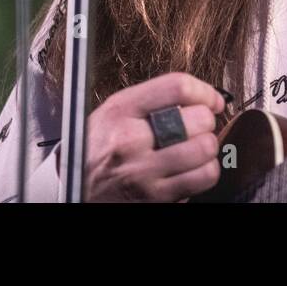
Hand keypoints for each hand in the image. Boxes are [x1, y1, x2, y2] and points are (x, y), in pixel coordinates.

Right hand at [84, 72, 225, 201]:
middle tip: (197, 126)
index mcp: (121, 111)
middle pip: (197, 119)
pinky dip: (206, 171)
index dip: (204, 91)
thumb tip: (202, 97)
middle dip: (205, 121)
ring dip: (207, 147)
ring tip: (194, 147)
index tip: (211, 99)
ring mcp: (143, 172)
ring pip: (205, 148)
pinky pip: (202, 177)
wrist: (75, 190)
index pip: (177, 87)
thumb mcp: (114, 113)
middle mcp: (130, 140)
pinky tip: (192, 168)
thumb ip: (152, 100)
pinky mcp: (155, 198)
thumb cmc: (97, 148)